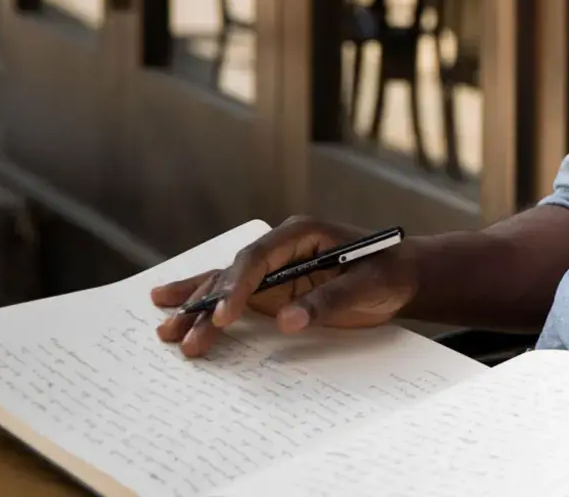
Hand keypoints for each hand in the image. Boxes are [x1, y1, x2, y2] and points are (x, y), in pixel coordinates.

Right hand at [148, 217, 421, 358]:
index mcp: (302, 233)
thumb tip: (286, 321)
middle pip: (234, 272)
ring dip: (197, 308)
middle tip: (181, 334)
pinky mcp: (272, 290)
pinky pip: (233, 295)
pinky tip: (170, 307)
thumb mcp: (368, 286)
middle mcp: (280, 248)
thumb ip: (328, 301)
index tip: (224, 316)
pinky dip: (205, 303)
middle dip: (207, 304)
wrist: (403, 278)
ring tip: (165, 332)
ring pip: (226, 285)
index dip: (238, 285)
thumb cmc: (389, 274)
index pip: (259, 257)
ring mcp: (273, 269)